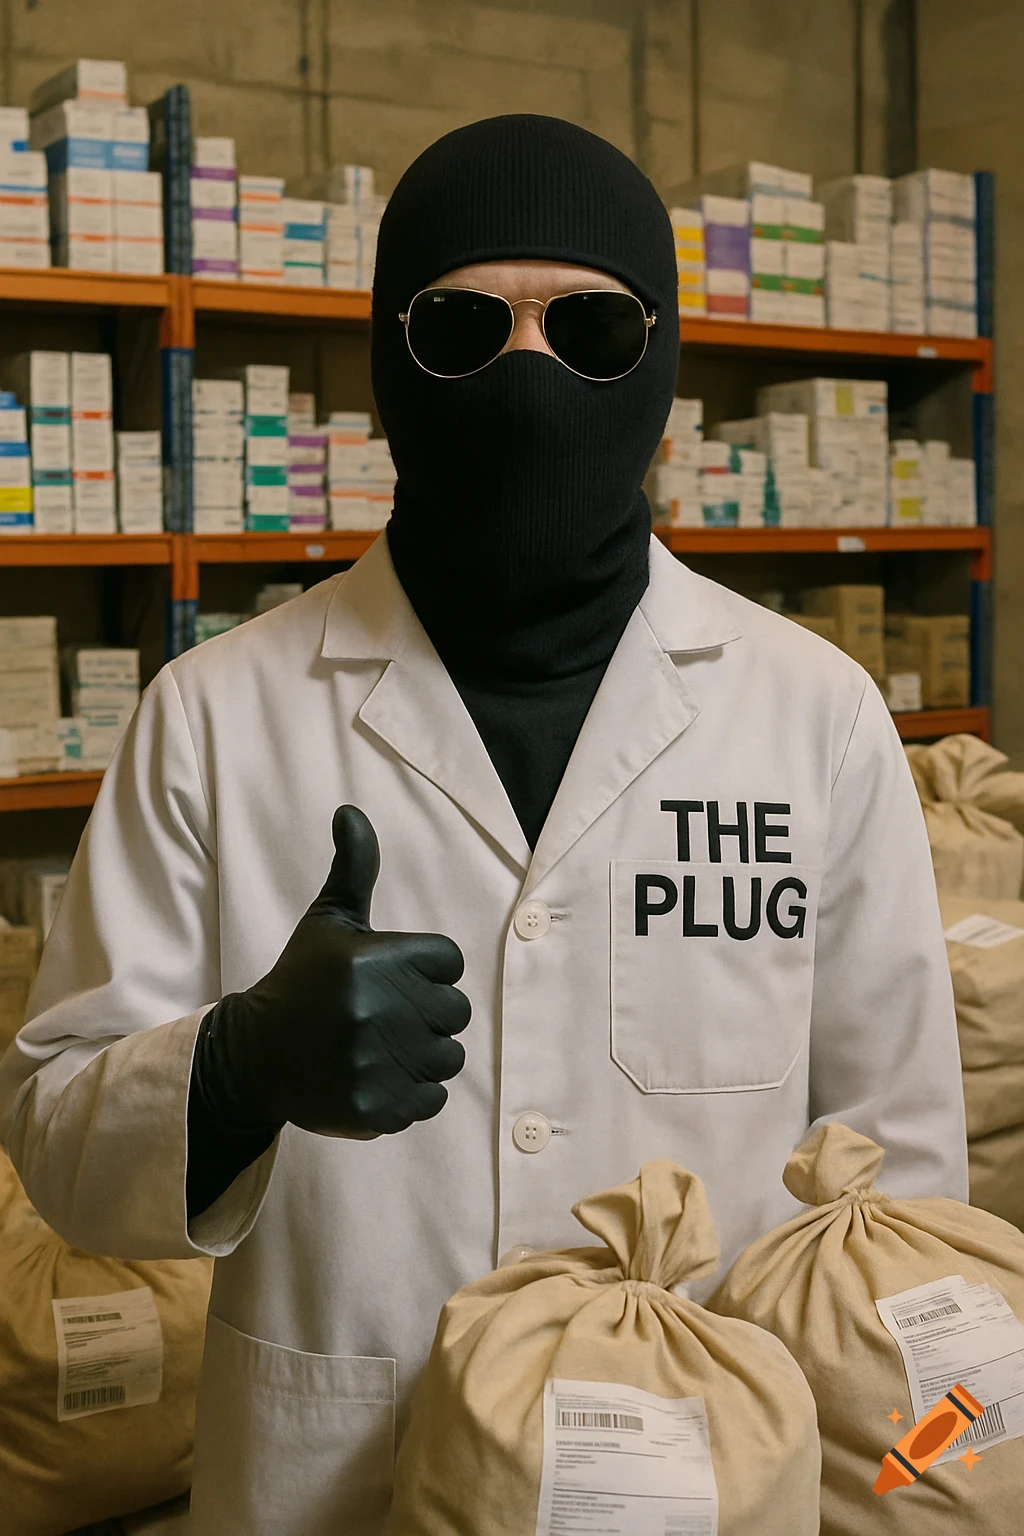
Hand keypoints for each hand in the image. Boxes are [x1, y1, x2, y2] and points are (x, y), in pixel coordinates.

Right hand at [193, 805, 470, 1137]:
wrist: (254, 1057)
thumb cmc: (302, 981)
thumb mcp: (327, 920)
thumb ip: (354, 867)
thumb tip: (350, 811)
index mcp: (372, 960)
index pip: (449, 962)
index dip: (426, 970)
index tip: (391, 980)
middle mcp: (376, 1011)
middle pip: (456, 1012)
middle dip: (428, 1014)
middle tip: (387, 1017)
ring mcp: (376, 1062)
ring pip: (448, 1059)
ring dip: (424, 1056)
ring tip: (383, 1048)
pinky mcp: (375, 1107)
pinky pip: (431, 1099)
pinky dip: (412, 1094)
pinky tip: (378, 1076)